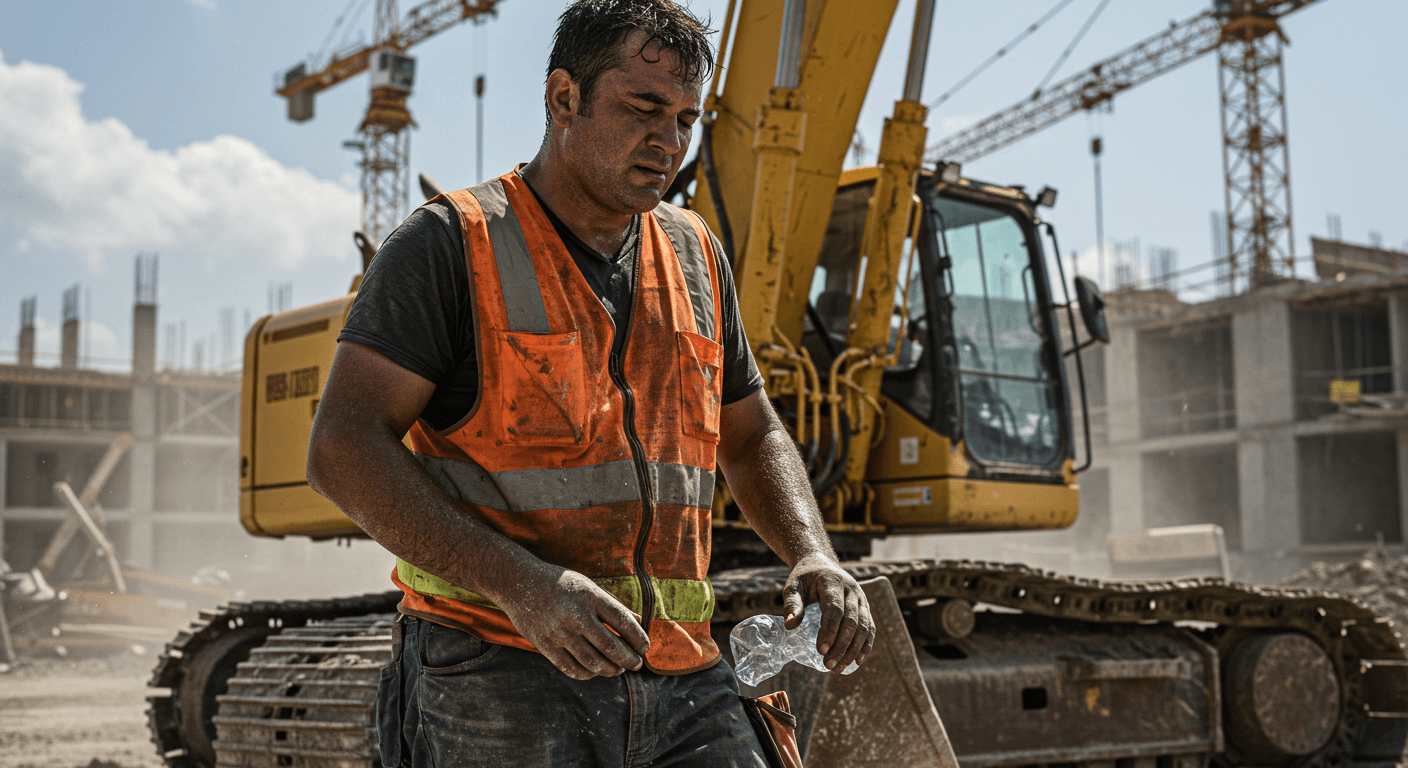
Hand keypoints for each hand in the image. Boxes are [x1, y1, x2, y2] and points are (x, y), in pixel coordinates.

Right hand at [496, 567, 650, 679]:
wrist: (519, 582)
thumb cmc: (560, 583)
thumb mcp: (589, 586)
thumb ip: (612, 604)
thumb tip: (638, 621)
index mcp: (591, 596)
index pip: (624, 622)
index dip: (639, 639)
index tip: (645, 648)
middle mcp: (576, 614)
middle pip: (611, 647)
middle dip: (629, 660)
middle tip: (636, 664)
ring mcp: (559, 631)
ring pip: (593, 662)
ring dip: (610, 670)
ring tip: (617, 670)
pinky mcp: (544, 644)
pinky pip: (571, 668)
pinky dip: (587, 674)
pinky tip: (594, 672)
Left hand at [781, 555, 874, 671]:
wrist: (822, 564)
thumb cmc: (805, 578)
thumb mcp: (793, 587)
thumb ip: (792, 604)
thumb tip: (790, 626)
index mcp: (833, 582)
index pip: (835, 609)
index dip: (830, 630)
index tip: (820, 650)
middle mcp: (852, 590)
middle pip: (851, 621)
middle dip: (841, 645)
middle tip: (828, 664)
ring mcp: (861, 599)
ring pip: (863, 626)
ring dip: (853, 650)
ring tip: (839, 668)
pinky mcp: (865, 607)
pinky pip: (870, 628)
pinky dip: (865, 645)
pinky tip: (857, 661)